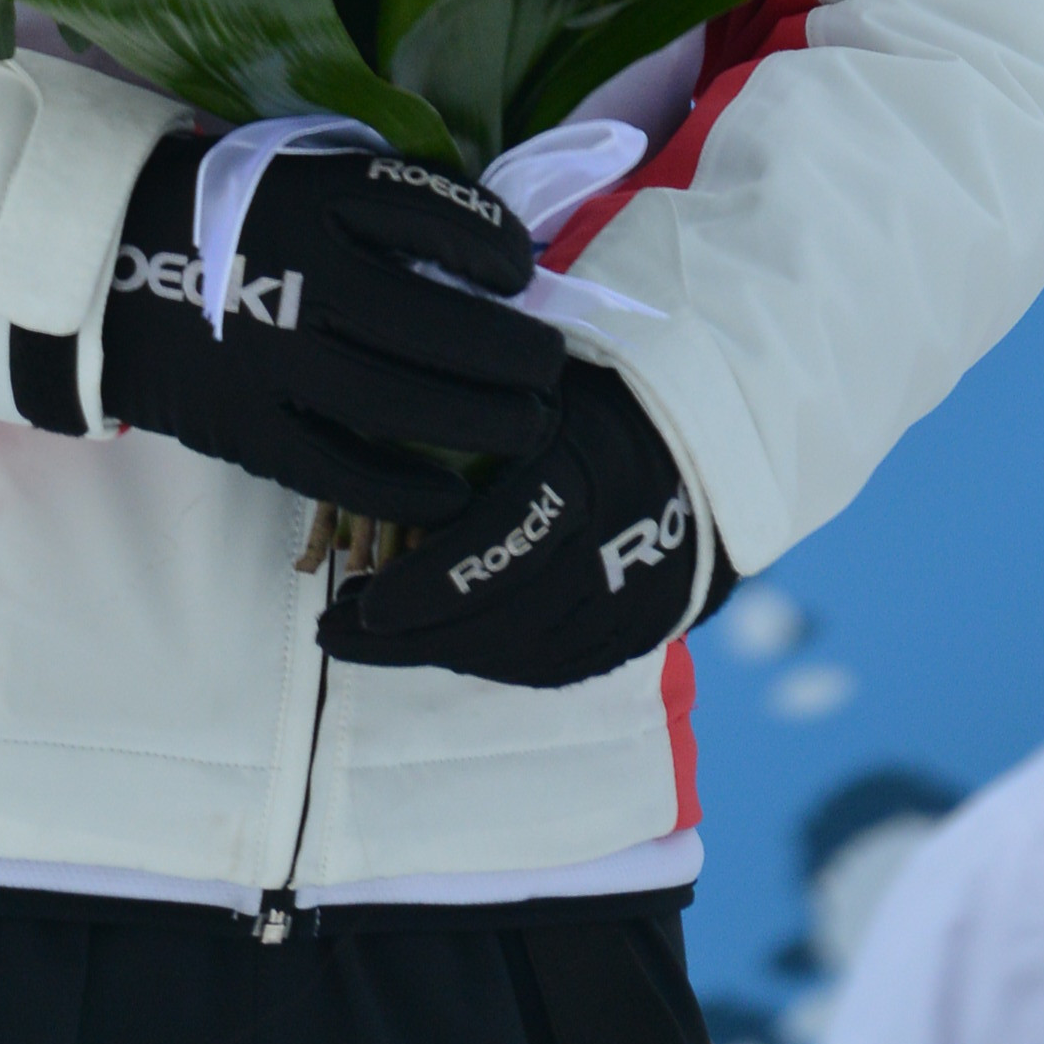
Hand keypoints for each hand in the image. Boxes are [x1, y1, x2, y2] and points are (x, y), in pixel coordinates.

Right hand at [82, 130, 568, 525]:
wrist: (112, 270)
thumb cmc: (232, 218)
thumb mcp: (302, 174)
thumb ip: (384, 200)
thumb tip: (493, 242)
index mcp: (318, 200)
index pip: (433, 214)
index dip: (495, 243)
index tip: (523, 268)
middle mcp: (304, 276)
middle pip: (436, 324)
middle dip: (512, 353)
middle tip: (550, 366)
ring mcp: (276, 359)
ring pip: (403, 403)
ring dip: (483, 421)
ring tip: (530, 425)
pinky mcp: (250, 428)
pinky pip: (344, 470)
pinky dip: (408, 488)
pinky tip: (452, 491)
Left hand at [321, 356, 710, 685]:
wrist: (709, 429)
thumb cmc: (599, 384)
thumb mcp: (541, 376)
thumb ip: (473, 411)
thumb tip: (368, 431)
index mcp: (590, 464)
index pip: (500, 543)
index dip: (426, 583)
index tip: (356, 599)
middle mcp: (618, 539)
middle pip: (503, 616)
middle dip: (408, 637)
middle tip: (334, 633)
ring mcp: (640, 596)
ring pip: (525, 653)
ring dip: (443, 654)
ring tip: (376, 640)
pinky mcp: (648, 630)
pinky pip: (558, 667)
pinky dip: (494, 663)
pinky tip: (449, 646)